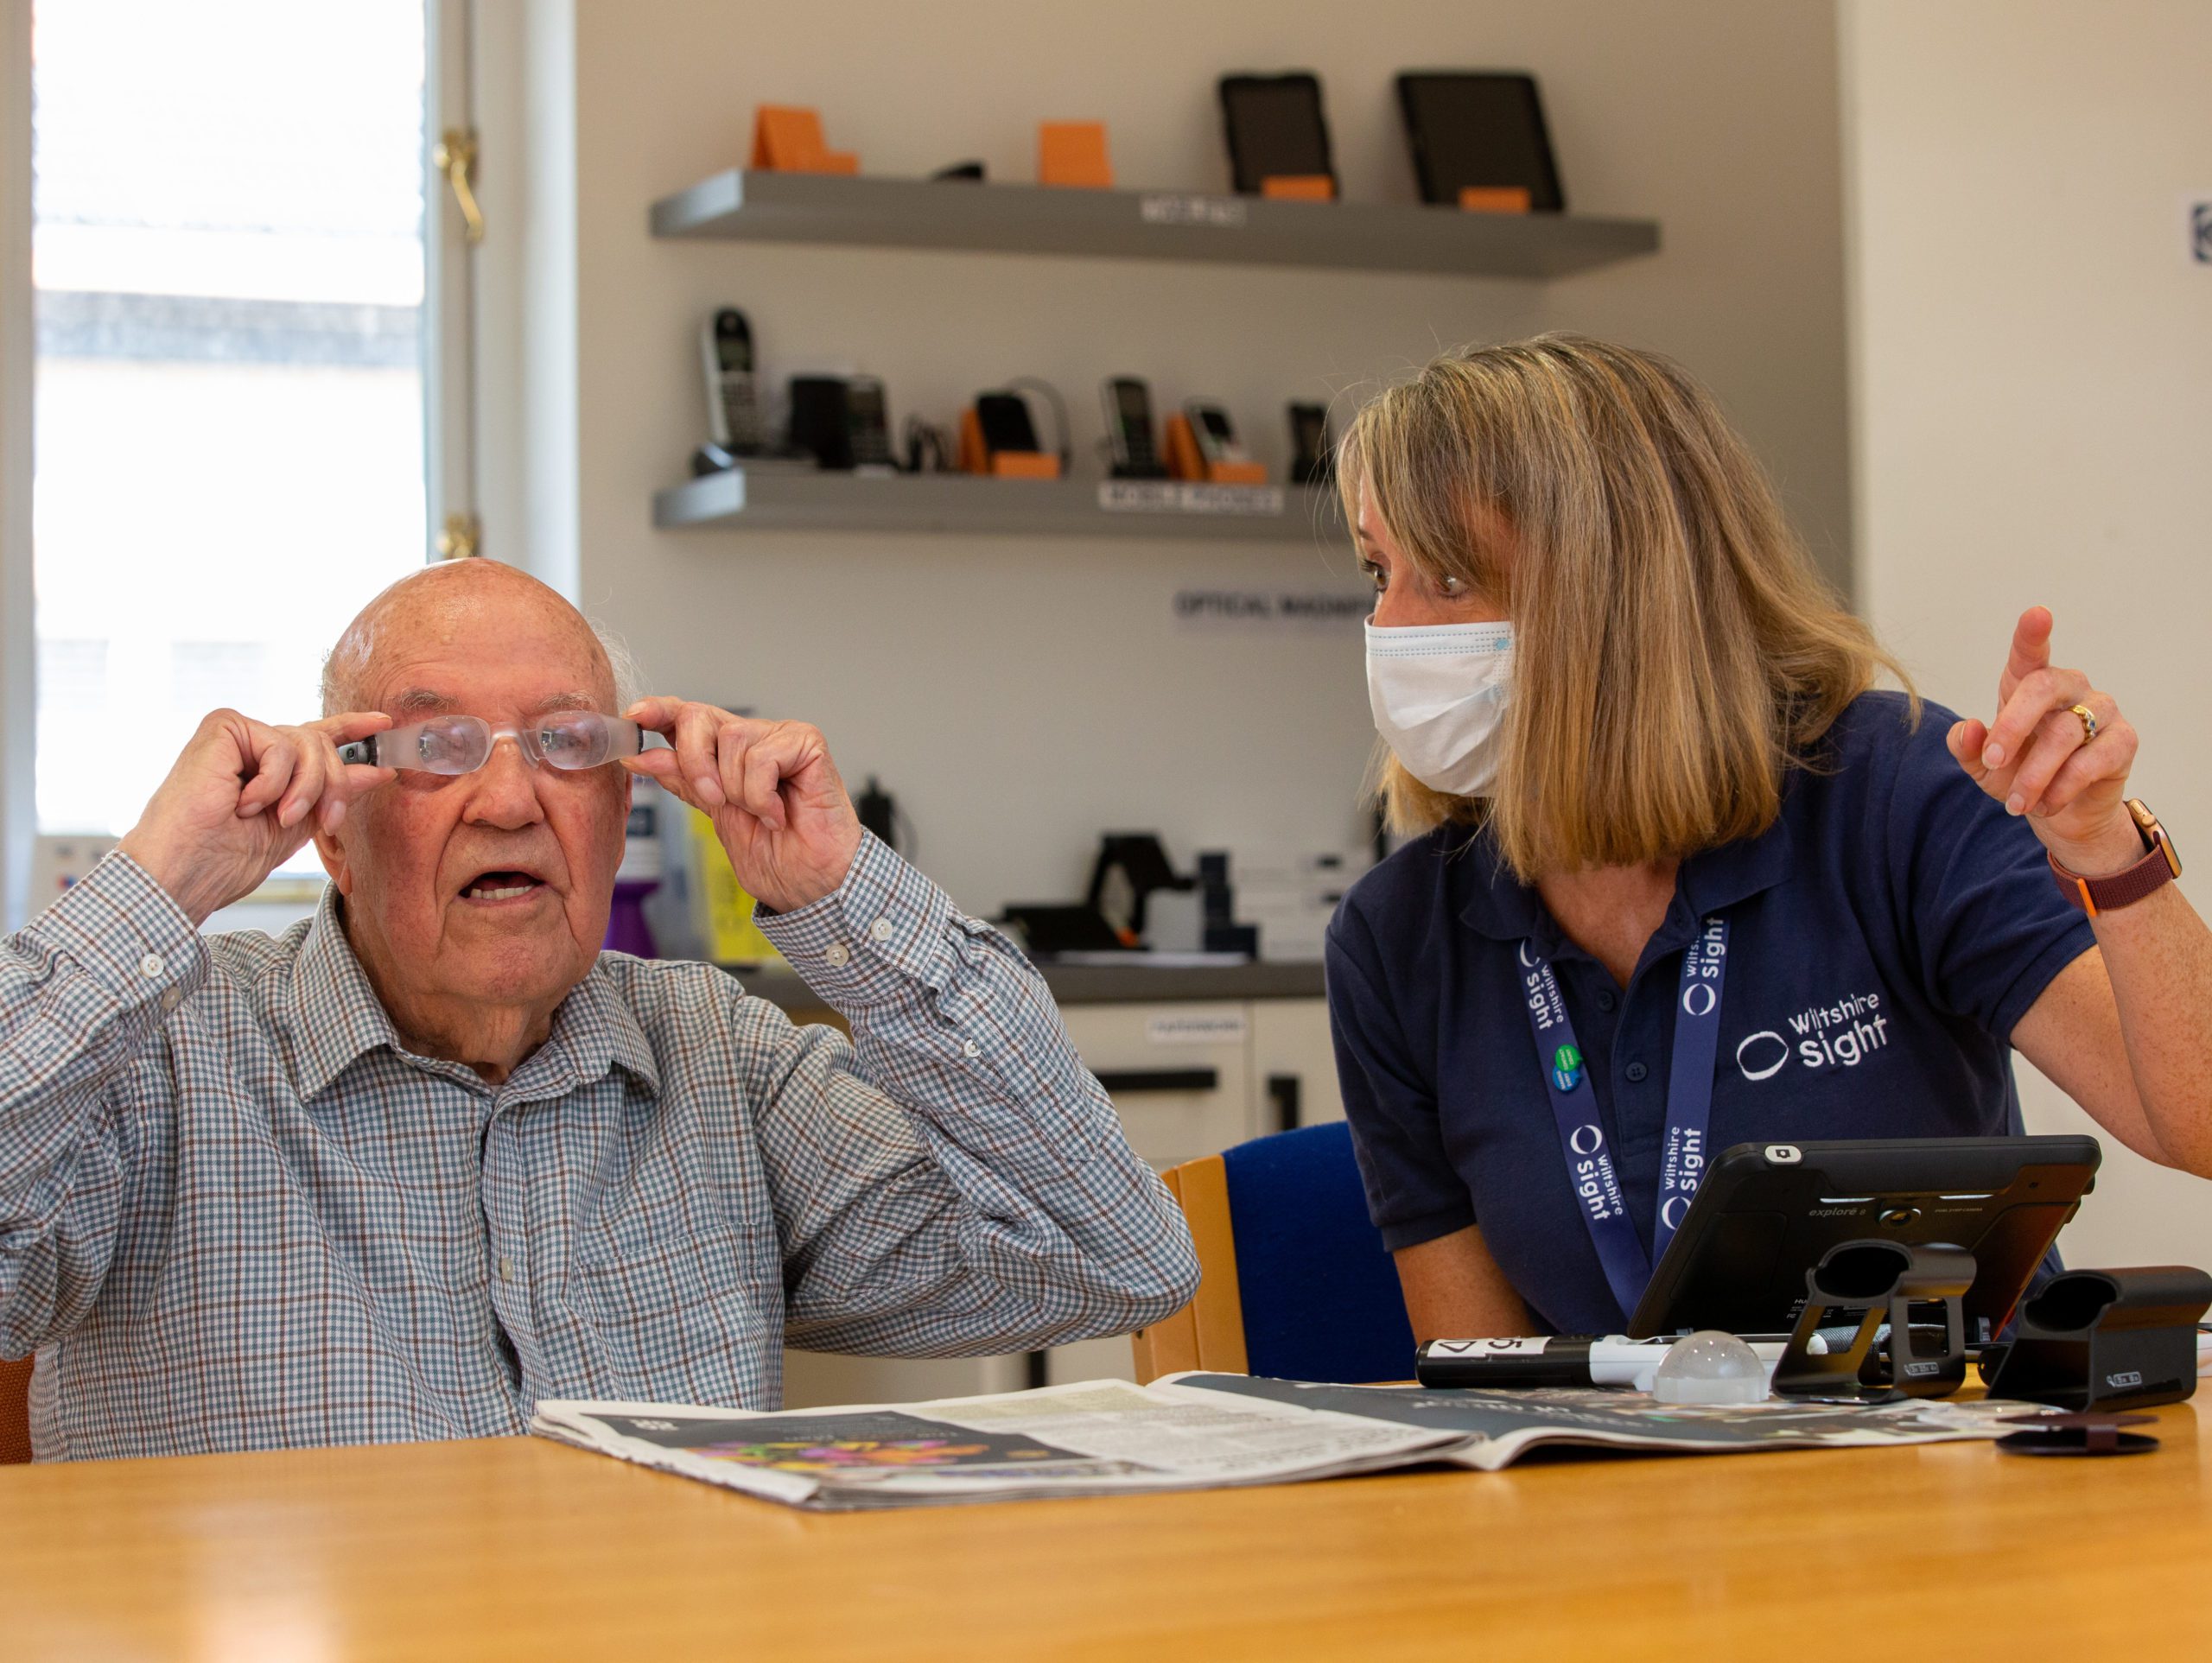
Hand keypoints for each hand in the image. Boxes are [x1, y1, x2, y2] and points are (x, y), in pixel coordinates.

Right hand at [117, 709, 395, 924]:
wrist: (184, 872)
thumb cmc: (224, 860)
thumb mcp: (298, 826)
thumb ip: (332, 793)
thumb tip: (377, 770)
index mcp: (269, 770)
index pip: (316, 738)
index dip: (352, 727)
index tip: (384, 723)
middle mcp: (253, 748)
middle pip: (322, 742)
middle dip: (334, 785)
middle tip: (327, 822)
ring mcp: (237, 735)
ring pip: (308, 741)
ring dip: (306, 789)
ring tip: (280, 817)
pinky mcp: (222, 726)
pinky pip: (280, 745)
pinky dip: (273, 782)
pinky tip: (243, 803)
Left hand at [621, 698, 862, 912]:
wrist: (812, 884)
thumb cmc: (777, 856)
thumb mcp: (716, 816)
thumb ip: (684, 781)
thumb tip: (642, 755)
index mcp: (726, 753)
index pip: (686, 716)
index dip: (658, 711)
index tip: (635, 717)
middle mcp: (752, 738)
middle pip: (699, 718)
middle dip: (694, 761)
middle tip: (713, 799)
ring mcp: (781, 737)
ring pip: (731, 739)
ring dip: (738, 791)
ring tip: (763, 814)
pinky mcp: (807, 743)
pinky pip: (762, 757)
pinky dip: (763, 795)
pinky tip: (780, 813)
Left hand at [1945, 607, 2144, 877]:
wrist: (2061, 813)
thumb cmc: (2019, 775)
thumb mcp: (1983, 766)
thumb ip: (1968, 747)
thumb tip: (1968, 729)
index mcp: (2030, 684)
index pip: (2030, 654)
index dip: (2032, 634)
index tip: (2037, 614)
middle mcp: (2070, 687)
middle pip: (2043, 688)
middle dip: (2011, 727)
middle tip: (1992, 762)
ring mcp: (2101, 710)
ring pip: (2064, 734)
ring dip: (2033, 775)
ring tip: (2016, 804)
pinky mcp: (2124, 740)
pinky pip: (2090, 761)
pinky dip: (2061, 788)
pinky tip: (2047, 804)